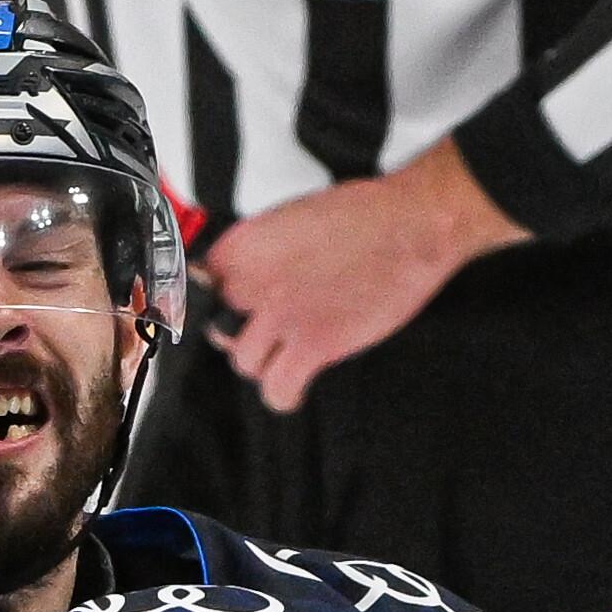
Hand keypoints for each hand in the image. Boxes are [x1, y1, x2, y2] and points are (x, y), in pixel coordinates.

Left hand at [193, 140, 526, 411]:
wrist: (413, 222)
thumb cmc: (362, 216)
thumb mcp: (289, 219)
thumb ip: (258, 252)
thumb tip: (238, 280)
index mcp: (243, 246)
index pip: (198, 290)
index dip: (218, 304)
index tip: (234, 310)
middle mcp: (253, 282)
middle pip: (220, 330)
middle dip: (246, 332)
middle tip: (275, 328)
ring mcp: (281, 316)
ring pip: (245, 363)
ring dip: (267, 362)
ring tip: (292, 350)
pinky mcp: (314, 345)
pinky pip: (277, 391)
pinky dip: (284, 395)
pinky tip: (294, 386)